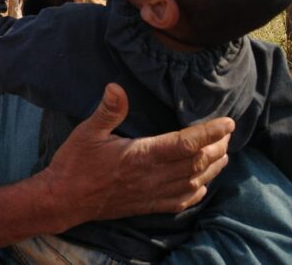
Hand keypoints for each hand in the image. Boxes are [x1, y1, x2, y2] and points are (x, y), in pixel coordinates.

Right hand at [38, 83, 233, 230]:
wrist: (63, 200)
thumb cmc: (74, 164)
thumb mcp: (87, 132)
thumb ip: (108, 111)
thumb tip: (116, 86)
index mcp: (141, 155)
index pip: (185, 143)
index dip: (210, 132)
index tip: (228, 122)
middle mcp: (152, 176)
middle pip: (197, 162)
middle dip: (217, 147)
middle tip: (228, 133)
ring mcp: (151, 194)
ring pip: (193, 182)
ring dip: (212, 168)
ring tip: (224, 154)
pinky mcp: (146, 206)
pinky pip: (180, 201)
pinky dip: (196, 192)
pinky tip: (202, 184)